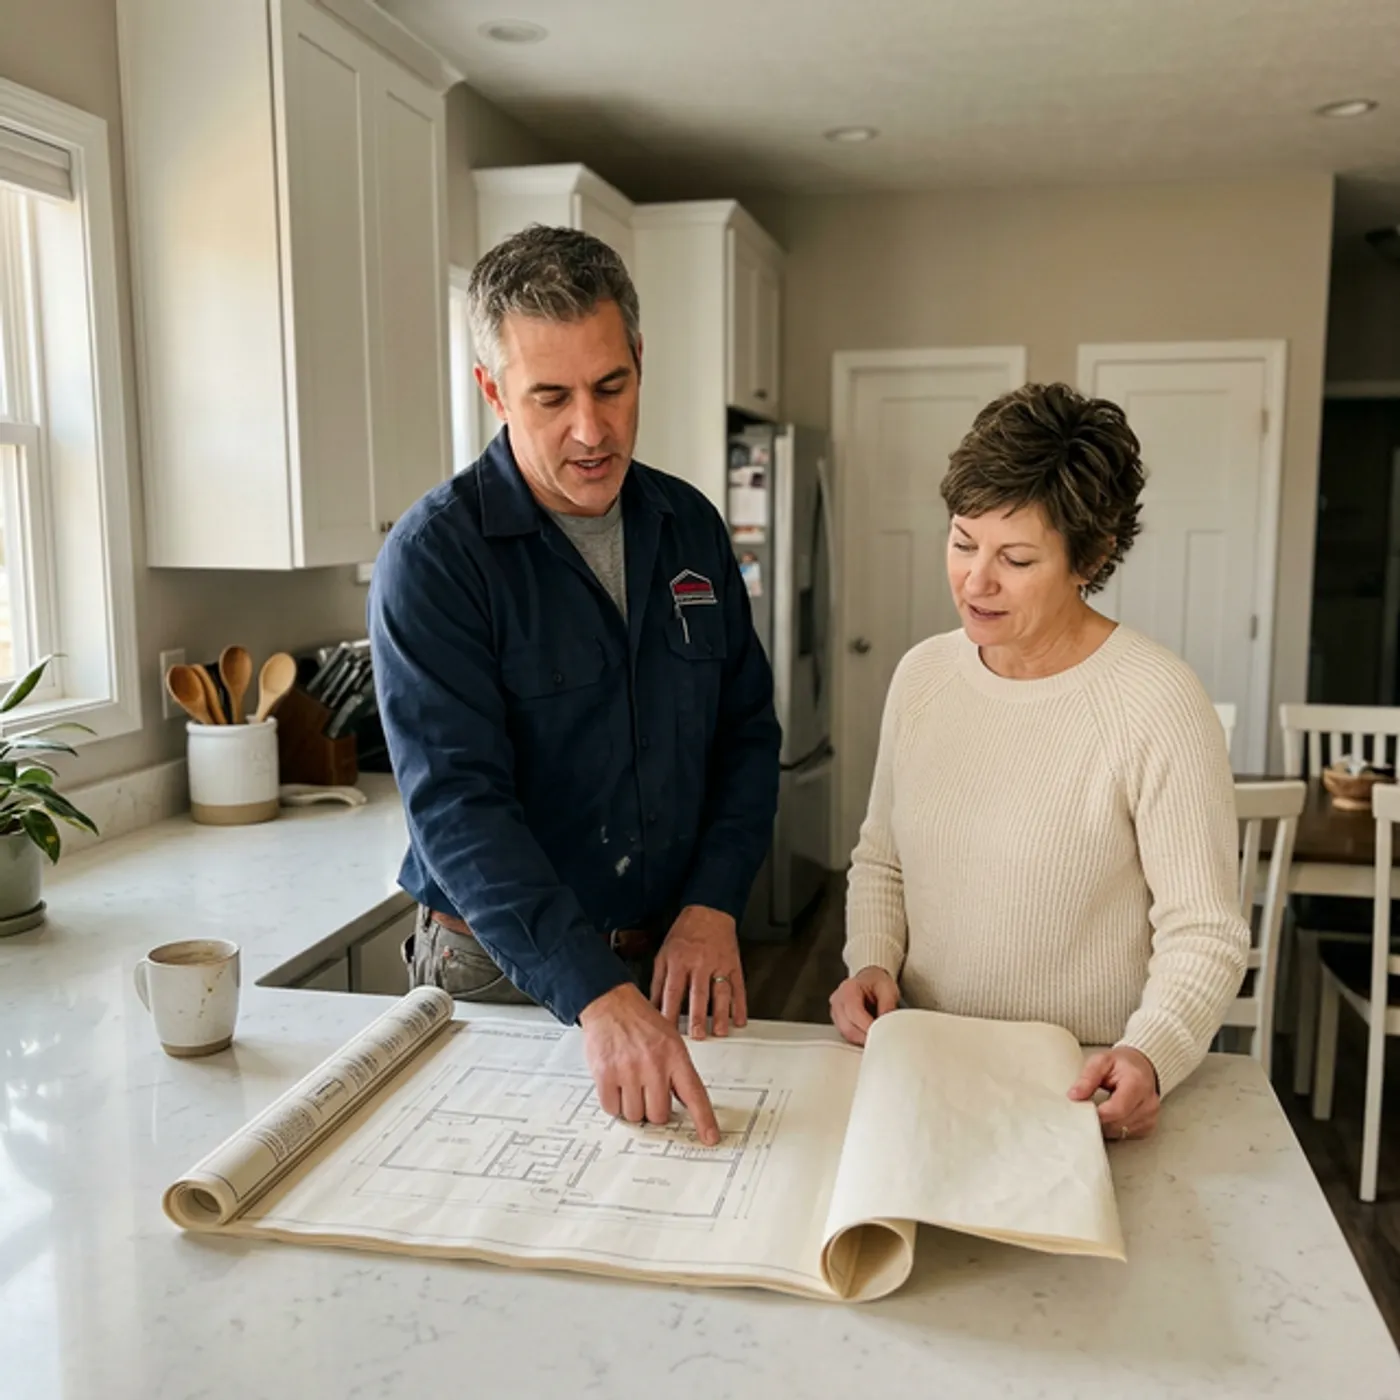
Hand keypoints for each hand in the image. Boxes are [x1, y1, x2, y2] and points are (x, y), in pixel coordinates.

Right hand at [580, 983, 719, 1144]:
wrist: (610, 1003)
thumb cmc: (641, 1021)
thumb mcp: (670, 1040)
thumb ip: (677, 1071)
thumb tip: (685, 1105)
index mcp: (675, 1055)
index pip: (694, 1095)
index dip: (704, 1120)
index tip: (709, 1137)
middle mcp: (654, 1064)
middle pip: (659, 1114)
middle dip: (654, 1109)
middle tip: (647, 1092)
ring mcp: (629, 1070)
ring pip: (635, 1115)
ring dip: (632, 1106)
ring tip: (630, 1084)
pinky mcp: (605, 1075)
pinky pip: (612, 1109)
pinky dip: (613, 1103)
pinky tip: (616, 1084)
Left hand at [650, 905, 745, 1039]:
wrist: (709, 912)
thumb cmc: (684, 934)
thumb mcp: (663, 954)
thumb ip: (658, 982)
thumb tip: (652, 1006)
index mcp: (678, 961)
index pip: (673, 991)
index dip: (670, 1012)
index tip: (668, 1031)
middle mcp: (699, 963)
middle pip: (698, 994)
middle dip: (698, 1017)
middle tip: (698, 1036)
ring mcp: (719, 965)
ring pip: (721, 992)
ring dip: (721, 1014)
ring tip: (720, 1031)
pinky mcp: (734, 965)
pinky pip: (738, 987)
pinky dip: (740, 1005)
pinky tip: (739, 1019)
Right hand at [829, 966, 898, 1045]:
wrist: (870, 981)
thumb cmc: (877, 983)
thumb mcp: (888, 989)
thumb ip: (888, 1007)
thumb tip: (888, 1025)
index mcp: (849, 988)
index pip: (854, 1012)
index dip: (867, 1026)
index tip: (880, 1033)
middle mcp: (838, 1000)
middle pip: (847, 1027)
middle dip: (865, 1036)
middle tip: (881, 1038)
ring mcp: (835, 1011)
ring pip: (845, 1033)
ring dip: (861, 1038)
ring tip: (876, 1035)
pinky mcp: (837, 1020)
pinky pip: (845, 1035)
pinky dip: (858, 1038)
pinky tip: (868, 1034)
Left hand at [1068, 1046, 1160, 1139]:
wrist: (1140, 1066)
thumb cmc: (1121, 1064)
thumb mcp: (1101, 1061)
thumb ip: (1087, 1078)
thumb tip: (1074, 1095)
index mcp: (1137, 1082)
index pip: (1117, 1109)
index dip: (1097, 1114)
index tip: (1082, 1110)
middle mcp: (1148, 1102)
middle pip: (1118, 1123)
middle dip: (1098, 1119)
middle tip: (1087, 1109)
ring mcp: (1151, 1116)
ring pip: (1121, 1132)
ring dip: (1105, 1125)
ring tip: (1100, 1109)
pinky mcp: (1149, 1126)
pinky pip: (1126, 1135)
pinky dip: (1114, 1129)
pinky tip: (1111, 1116)